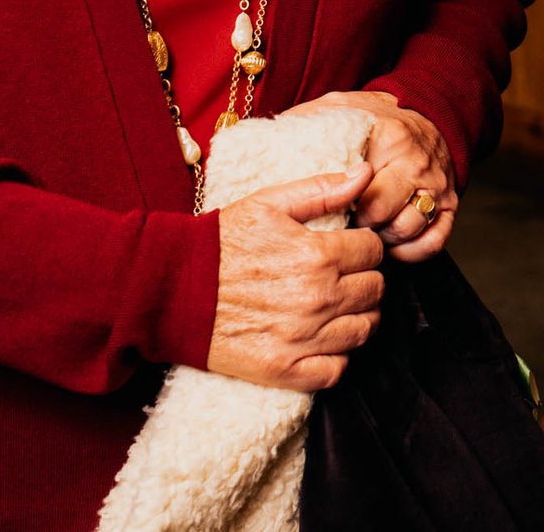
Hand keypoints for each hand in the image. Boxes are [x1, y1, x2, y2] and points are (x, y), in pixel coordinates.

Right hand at [207, 161, 385, 389]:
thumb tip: (367, 172)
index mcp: (317, 255)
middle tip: (342, 276)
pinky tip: (322, 339)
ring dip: (357, 316)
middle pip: (375, 290)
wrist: (168, 289)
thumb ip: (324, 189)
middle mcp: (317, 299)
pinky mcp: (283, 370)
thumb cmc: (220, 243)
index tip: (347, 249)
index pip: (375, 250)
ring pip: (363, 330)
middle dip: (364, 278)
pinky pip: (336, 370)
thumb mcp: (270, 203)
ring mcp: (302, 338)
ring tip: (336, 305)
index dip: (363, 246)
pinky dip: (336, 357)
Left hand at [287, 90, 457, 261]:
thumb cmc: (369, 116)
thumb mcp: (334, 108)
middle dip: (361, 227)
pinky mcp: (448, 203)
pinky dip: (413, 250)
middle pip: (388, 215)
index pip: (365, 191)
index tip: (328, 211)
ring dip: (386, 238)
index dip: (342, 209)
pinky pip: (435, 240)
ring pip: (412, 228)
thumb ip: (302, 124)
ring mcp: (437, 185)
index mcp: (392, 139)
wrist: (421, 108)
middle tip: (344, 225)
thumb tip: (256, 143)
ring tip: (366, 231)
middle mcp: (418, 163)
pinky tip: (392, 245)